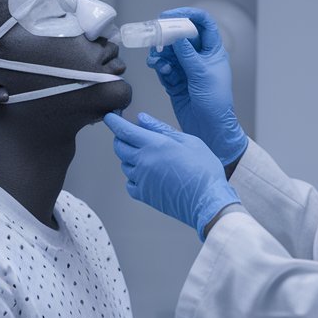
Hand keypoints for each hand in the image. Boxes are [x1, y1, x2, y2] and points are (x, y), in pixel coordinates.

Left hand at [105, 112, 239, 240]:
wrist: (208, 201)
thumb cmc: (204, 170)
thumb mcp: (189, 141)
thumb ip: (162, 129)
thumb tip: (142, 119)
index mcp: (154, 145)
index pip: (124, 130)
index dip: (113, 122)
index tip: (110, 117)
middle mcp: (143, 161)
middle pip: (119, 146)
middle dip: (121, 138)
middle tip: (131, 136)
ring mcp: (141, 179)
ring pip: (124, 164)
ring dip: (130, 158)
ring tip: (150, 158)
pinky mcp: (143, 195)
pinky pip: (129, 183)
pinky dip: (134, 177)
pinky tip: (148, 175)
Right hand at [145, 7, 246, 164]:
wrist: (210, 128)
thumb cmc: (216, 103)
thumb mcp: (202, 74)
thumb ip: (187, 54)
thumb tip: (177, 36)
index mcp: (213, 51)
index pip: (202, 24)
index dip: (187, 16)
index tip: (169, 16)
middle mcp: (199, 57)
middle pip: (181, 36)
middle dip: (167, 36)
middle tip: (155, 37)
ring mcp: (186, 69)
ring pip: (169, 52)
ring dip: (161, 54)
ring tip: (157, 60)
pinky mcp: (175, 81)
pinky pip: (164, 67)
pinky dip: (159, 67)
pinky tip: (160, 70)